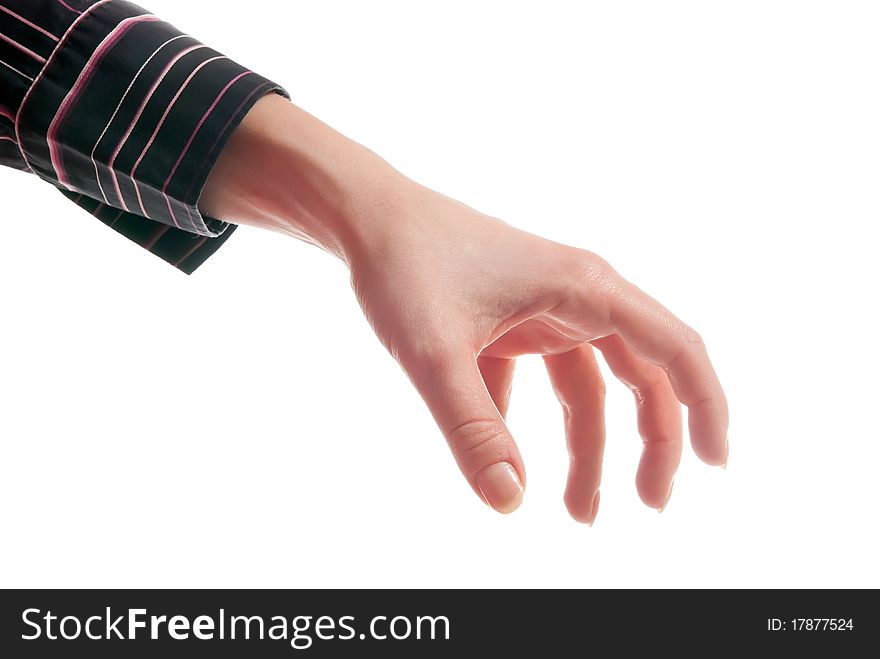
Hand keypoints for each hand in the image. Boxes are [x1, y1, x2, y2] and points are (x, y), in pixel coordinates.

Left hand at [201, 94, 728, 522]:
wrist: (368, 220)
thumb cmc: (406, 267)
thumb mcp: (436, 354)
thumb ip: (472, 429)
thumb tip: (509, 501)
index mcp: (584, 289)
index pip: (673, 349)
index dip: (706, 406)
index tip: (716, 463)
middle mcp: (578, 295)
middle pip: (641, 375)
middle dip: (651, 442)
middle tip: (648, 504)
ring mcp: (547, 308)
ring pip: (590, 386)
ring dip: (591, 447)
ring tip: (581, 511)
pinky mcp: (517, 321)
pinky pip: (545, 379)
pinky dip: (537, 423)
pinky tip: (510, 459)